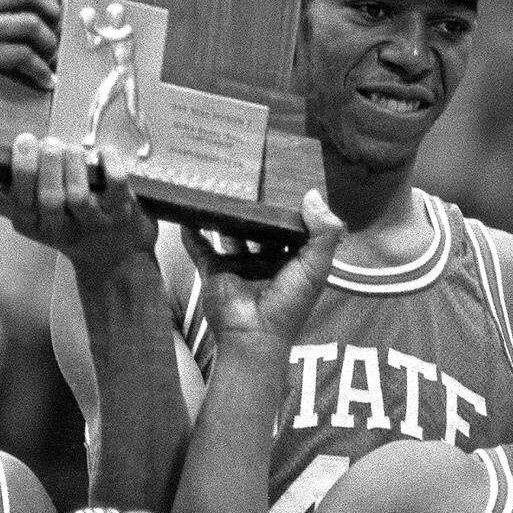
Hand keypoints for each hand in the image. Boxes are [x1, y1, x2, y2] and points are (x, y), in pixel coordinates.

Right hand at [0, 133, 157, 269]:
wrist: (111, 254)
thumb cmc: (65, 221)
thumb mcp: (32, 214)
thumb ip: (8, 192)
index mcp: (34, 226)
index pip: (21, 204)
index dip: (22, 171)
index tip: (23, 140)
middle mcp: (63, 229)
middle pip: (49, 199)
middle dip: (47, 165)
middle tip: (48, 142)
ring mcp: (94, 223)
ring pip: (78, 196)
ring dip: (73, 165)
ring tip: (70, 147)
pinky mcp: (121, 213)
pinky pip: (116, 187)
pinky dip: (109, 164)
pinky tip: (102, 151)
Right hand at [181, 189, 342, 354]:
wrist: (252, 336)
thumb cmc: (288, 305)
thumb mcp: (316, 267)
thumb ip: (324, 233)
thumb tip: (313, 195)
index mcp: (293, 259)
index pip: (292, 226)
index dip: (290, 207)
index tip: (284, 180)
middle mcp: (265, 260)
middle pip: (259, 226)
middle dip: (255, 207)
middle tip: (249, 177)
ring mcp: (238, 265)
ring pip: (230, 233)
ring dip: (225, 215)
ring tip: (219, 188)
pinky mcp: (215, 270)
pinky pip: (201, 248)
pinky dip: (193, 232)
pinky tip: (187, 214)